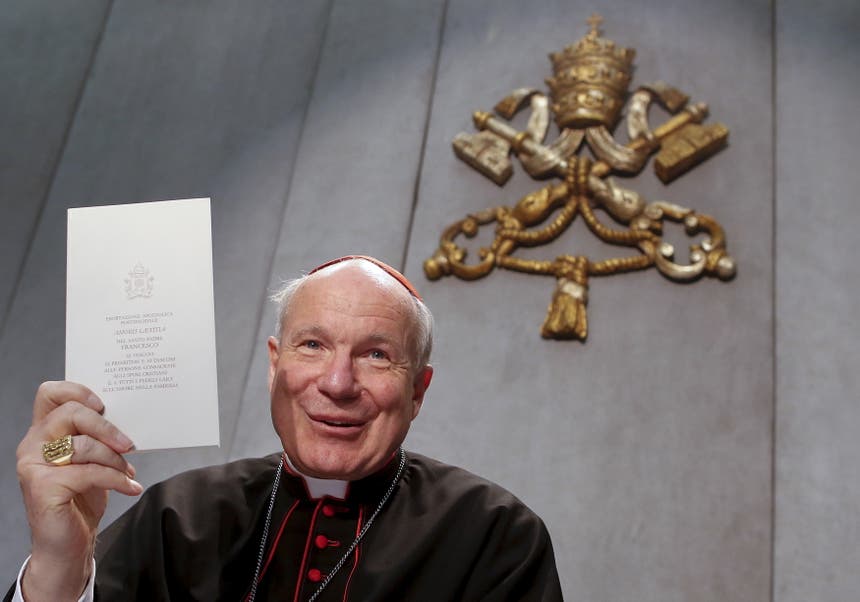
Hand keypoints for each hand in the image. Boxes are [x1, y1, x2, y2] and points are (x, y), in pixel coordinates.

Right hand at [16, 381, 140, 600]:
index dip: (76, 390)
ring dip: (115, 459)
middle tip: (129, 444)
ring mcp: (34, 466)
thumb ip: (96, 436)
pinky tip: (130, 487)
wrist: (67, 544)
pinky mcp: (43, 487)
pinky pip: (89, 473)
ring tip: (128, 472)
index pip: (49, 394)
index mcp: (44, 431)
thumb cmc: (81, 498)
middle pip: (70, 413)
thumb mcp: (91, 460)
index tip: (103, 404)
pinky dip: (116, 479)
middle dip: (106, 426)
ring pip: (83, 445)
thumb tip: (127, 417)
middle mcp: (33, 445)